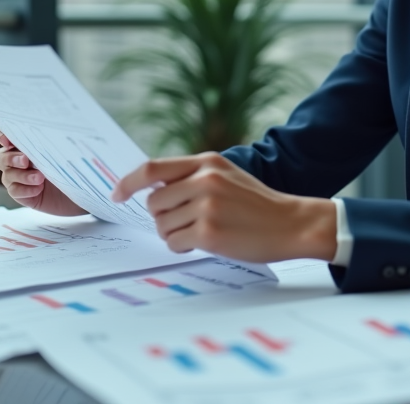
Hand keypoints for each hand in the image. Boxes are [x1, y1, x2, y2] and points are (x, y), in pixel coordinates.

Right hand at [0, 128, 87, 216]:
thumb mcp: (64, 150)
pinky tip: (38, 189)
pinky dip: (25, 190)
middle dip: (11, 158)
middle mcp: (16, 159)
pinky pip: (15, 191)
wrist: (82, 189)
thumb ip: (53, 140)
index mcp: (25, 144)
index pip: (5, 135)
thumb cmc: (72, 164)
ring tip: (40, 178)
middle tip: (26, 160)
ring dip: (23, 176)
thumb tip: (54, 128)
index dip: (1, 135)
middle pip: (0, 157)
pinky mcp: (22, 194)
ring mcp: (17, 177)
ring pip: (8, 175)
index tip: (7, 140)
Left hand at [111, 153, 336, 263]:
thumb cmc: (257, 204)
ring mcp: (206, 206)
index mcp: (207, 162)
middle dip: (163, 217)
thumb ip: (194, 176)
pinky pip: (174, 242)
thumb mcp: (227, 176)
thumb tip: (153, 190)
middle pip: (154, 202)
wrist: (291, 223)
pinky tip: (203, 243)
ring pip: (162, 225)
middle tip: (185, 223)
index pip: (153, 168)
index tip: (117, 195)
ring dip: (173, 234)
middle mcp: (204, 180)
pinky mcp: (209, 232)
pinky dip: (182, 247)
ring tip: (198, 232)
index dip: (129, 182)